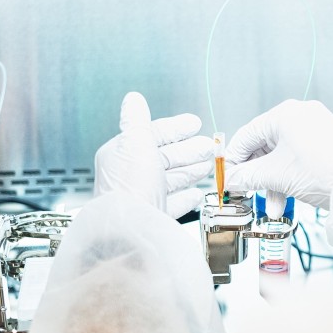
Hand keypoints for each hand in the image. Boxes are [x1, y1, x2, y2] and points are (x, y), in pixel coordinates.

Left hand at [95, 92, 213, 218]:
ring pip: (170, 179)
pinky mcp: (153, 217)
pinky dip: (185, 198)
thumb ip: (138, 121)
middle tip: (209, 146)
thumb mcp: (136, 144)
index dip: (175, 128)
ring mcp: (143, 197)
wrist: (129, 233)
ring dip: (190, 171)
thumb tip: (133, 99)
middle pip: (164, 157)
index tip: (194, 123)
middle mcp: (131, 176)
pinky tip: (195, 194)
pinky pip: (172, 204)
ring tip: (208, 166)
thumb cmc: (130, 189)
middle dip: (188, 150)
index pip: (153, 135)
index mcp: (123, 155)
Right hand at [225, 100, 332, 217]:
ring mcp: (315, 128)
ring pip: (282, 156)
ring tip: (273, 207)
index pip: (247, 135)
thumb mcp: (277, 176)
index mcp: (284, 114)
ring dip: (273, 183)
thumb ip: (248, 176)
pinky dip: (290, 177)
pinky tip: (287, 199)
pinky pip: (298, 158)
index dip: (234, 160)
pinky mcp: (326, 142)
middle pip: (264, 147)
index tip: (228, 179)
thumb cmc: (322, 170)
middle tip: (248, 194)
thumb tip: (232, 180)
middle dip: (257, 176)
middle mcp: (299, 116)